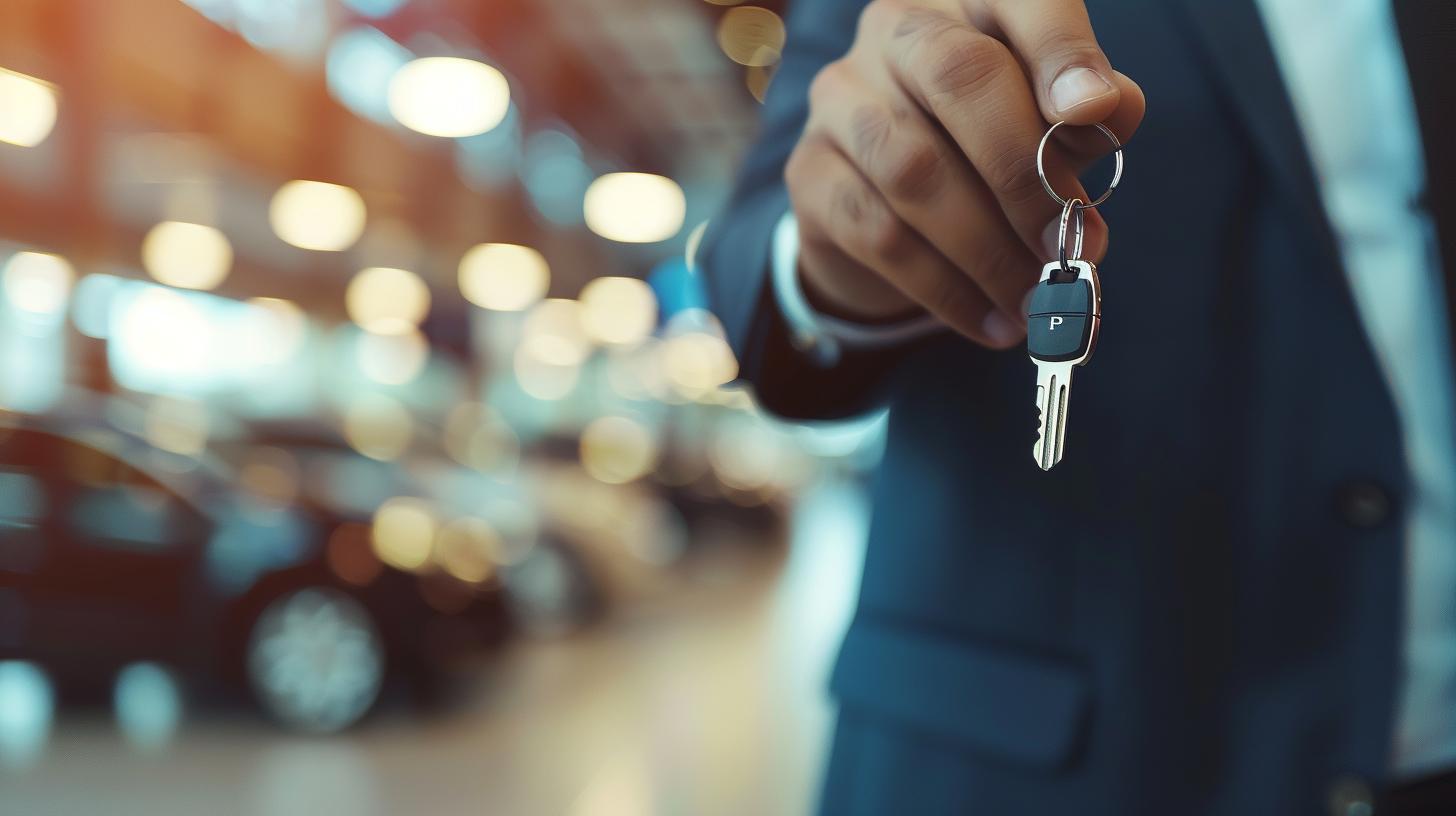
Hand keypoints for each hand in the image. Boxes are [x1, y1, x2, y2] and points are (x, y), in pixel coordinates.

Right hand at [784, 0, 1144, 347]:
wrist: (889, 206)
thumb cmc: (989, 146)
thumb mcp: (1051, 122)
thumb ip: (1088, 113)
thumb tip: (1108, 112)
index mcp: (970, 2)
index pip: (1019, 1)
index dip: (1059, 51)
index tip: (1095, 113)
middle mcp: (896, 30)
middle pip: (959, 77)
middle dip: (1026, 171)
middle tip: (1073, 244)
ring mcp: (841, 98)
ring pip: (914, 169)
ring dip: (988, 248)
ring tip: (1038, 297)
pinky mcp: (809, 171)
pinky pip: (877, 233)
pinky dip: (944, 288)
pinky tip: (992, 320)